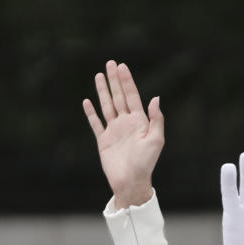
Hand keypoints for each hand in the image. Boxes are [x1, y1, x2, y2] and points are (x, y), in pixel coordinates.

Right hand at [82, 60, 163, 207]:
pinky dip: (91, 112)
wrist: (131, 181)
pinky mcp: (103, 140)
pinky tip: (87, 101)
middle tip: (110, 63)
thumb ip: (156, 119)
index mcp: (140, 122)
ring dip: (103, 91)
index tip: (122, 66)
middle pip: (119, 97)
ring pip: (107, 106)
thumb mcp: (156, 140)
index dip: (127, 81)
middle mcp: (126, 123)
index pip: (132, 96)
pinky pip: (95, 123)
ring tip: (98, 75)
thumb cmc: (146, 163)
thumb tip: (156, 98)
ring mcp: (114, 131)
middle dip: (115, 80)